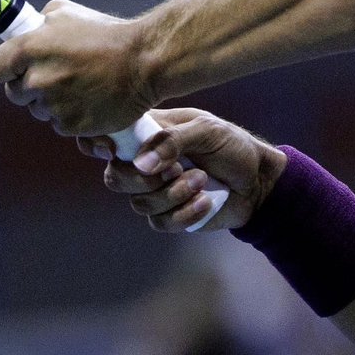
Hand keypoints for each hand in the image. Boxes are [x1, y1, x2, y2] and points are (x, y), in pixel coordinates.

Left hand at [0, 0, 155, 135]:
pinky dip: (71, 116)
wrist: (145, 61)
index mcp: (29, 48)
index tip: (14, 69)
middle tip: (55, 75)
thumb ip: (37, 26)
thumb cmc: (106, 33)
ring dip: (52, 102)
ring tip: (80, 85)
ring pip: (39, 110)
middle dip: (30, 87)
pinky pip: (60, 125)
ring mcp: (54, 106)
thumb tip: (25, 34)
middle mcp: (37, 79)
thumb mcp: (65, 13)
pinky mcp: (71, 126)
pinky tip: (89, 99)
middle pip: (15, 94)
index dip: (3, 70)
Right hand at [78, 108, 286, 232]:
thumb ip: (173, 141)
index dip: (97, 144)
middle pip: (115, 177)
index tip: (112, 151)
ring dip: (173, 193)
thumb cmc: (231, 146)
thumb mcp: (207, 131)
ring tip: (201, 180)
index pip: (105, 137)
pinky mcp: (169, 216)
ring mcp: (155, 192)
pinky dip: (186, 212)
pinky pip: (161, 222)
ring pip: (138, 203)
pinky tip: (205, 201)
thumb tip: (141, 163)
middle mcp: (144, 162)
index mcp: (146, 133)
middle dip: (143, 178)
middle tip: (176, 168)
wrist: (257, 180)